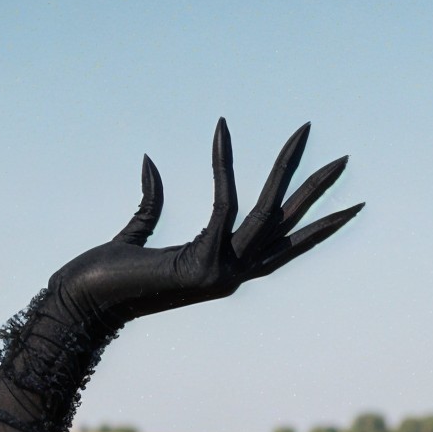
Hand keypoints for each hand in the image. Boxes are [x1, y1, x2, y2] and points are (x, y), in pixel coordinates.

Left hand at [49, 120, 360, 330]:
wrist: (82, 301)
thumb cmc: (103, 272)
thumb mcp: (137, 230)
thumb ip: (151, 200)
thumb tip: (151, 160)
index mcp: (223, 268)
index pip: (283, 244)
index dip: (318, 226)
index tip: (351, 206)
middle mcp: (231, 273)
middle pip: (285, 224)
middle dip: (316, 190)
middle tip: (345, 159)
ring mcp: (222, 270)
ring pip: (266, 209)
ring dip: (285, 167)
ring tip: (303, 133)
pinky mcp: (204, 259)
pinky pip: (222, 200)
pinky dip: (221, 163)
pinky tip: (220, 130)